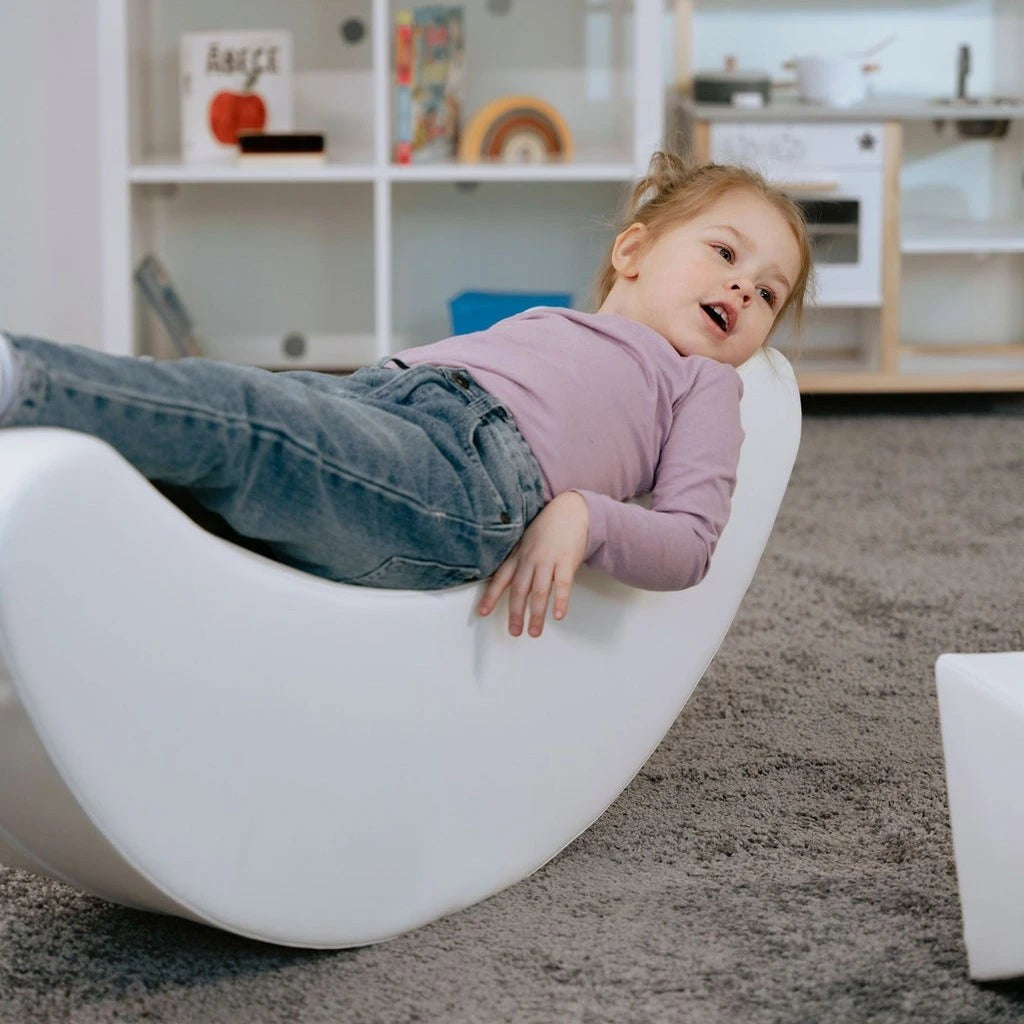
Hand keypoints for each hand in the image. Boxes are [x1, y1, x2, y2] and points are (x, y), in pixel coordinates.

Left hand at [477, 491, 589, 637]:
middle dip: (515, 613)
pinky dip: (560, 601)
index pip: (501, 578)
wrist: (570, 510)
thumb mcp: (526, 542)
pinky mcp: (567, 560)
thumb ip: (519, 562)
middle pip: (519, 590)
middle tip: (514, 632)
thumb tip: (509, 585)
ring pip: (539, 591)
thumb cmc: (548, 529)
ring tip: (534, 632)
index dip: (491, 596)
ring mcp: (548, 559)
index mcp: (519, 556)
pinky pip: (563, 584)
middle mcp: (530, 559)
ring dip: (536, 614)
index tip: (482, 613)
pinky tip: (558, 615)